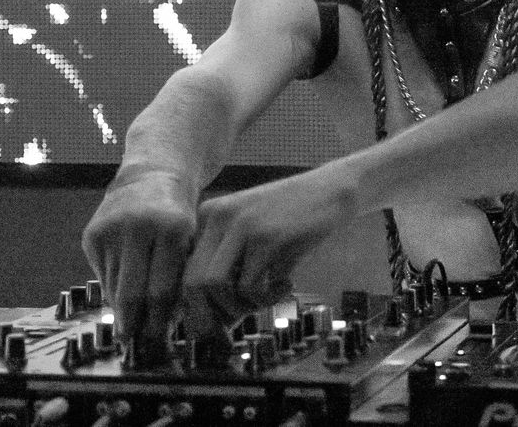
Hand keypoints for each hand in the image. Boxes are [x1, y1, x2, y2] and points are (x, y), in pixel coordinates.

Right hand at [81, 171, 196, 353]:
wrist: (151, 175)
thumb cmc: (179, 215)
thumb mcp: (190, 239)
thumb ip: (180, 275)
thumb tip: (167, 323)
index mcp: (171, 228)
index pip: (162, 289)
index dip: (159, 319)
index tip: (158, 338)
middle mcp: (138, 227)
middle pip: (133, 292)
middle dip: (136, 323)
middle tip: (139, 343)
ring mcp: (111, 229)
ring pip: (114, 287)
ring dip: (122, 311)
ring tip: (131, 328)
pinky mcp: (92, 234)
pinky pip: (102, 275)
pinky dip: (112, 290)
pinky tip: (121, 301)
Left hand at [180, 171, 357, 332]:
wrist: (332, 190)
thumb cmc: (291, 220)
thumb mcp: (251, 234)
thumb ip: (228, 266)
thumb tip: (209, 320)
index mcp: (209, 215)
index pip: (185, 271)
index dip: (195, 307)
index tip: (213, 326)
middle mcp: (218, 217)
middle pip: (194, 283)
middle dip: (211, 315)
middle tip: (233, 327)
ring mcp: (243, 226)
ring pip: (217, 287)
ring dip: (241, 307)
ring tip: (266, 299)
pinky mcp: (268, 238)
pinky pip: (251, 287)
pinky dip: (268, 298)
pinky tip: (288, 284)